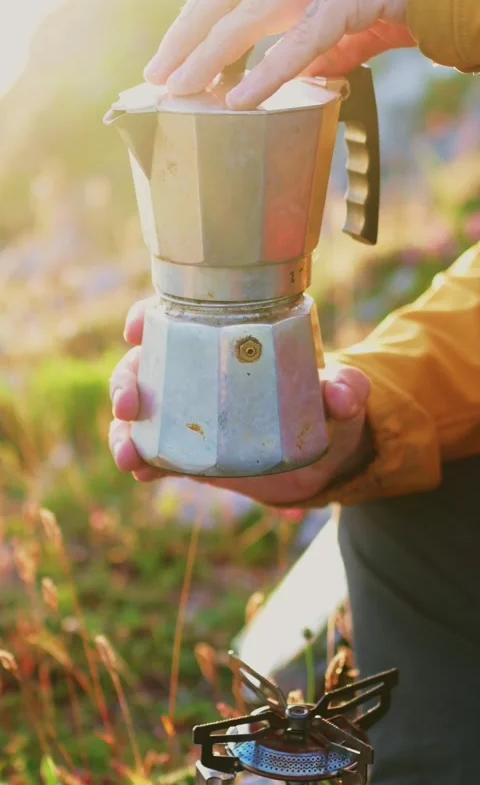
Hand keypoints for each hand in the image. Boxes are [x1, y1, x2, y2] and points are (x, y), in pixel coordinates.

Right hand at [109, 300, 371, 507]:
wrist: (322, 460)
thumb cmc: (325, 409)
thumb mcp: (340, 395)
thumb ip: (347, 388)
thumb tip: (342, 394)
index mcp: (225, 339)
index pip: (177, 316)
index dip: (149, 315)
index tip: (137, 327)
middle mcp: (197, 371)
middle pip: (144, 364)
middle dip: (126, 379)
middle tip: (131, 402)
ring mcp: (187, 413)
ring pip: (139, 413)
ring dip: (123, 430)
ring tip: (129, 454)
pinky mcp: (187, 451)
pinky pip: (153, 452)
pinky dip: (141, 460)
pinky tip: (140, 471)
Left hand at [144, 0, 414, 109]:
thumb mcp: (349, 19)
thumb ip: (323, 45)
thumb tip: (310, 78)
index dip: (192, 20)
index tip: (166, 58)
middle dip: (186, 36)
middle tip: (157, 77)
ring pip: (251, 13)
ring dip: (210, 54)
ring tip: (183, 88)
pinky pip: (304, 40)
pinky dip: (268, 72)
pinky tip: (241, 100)